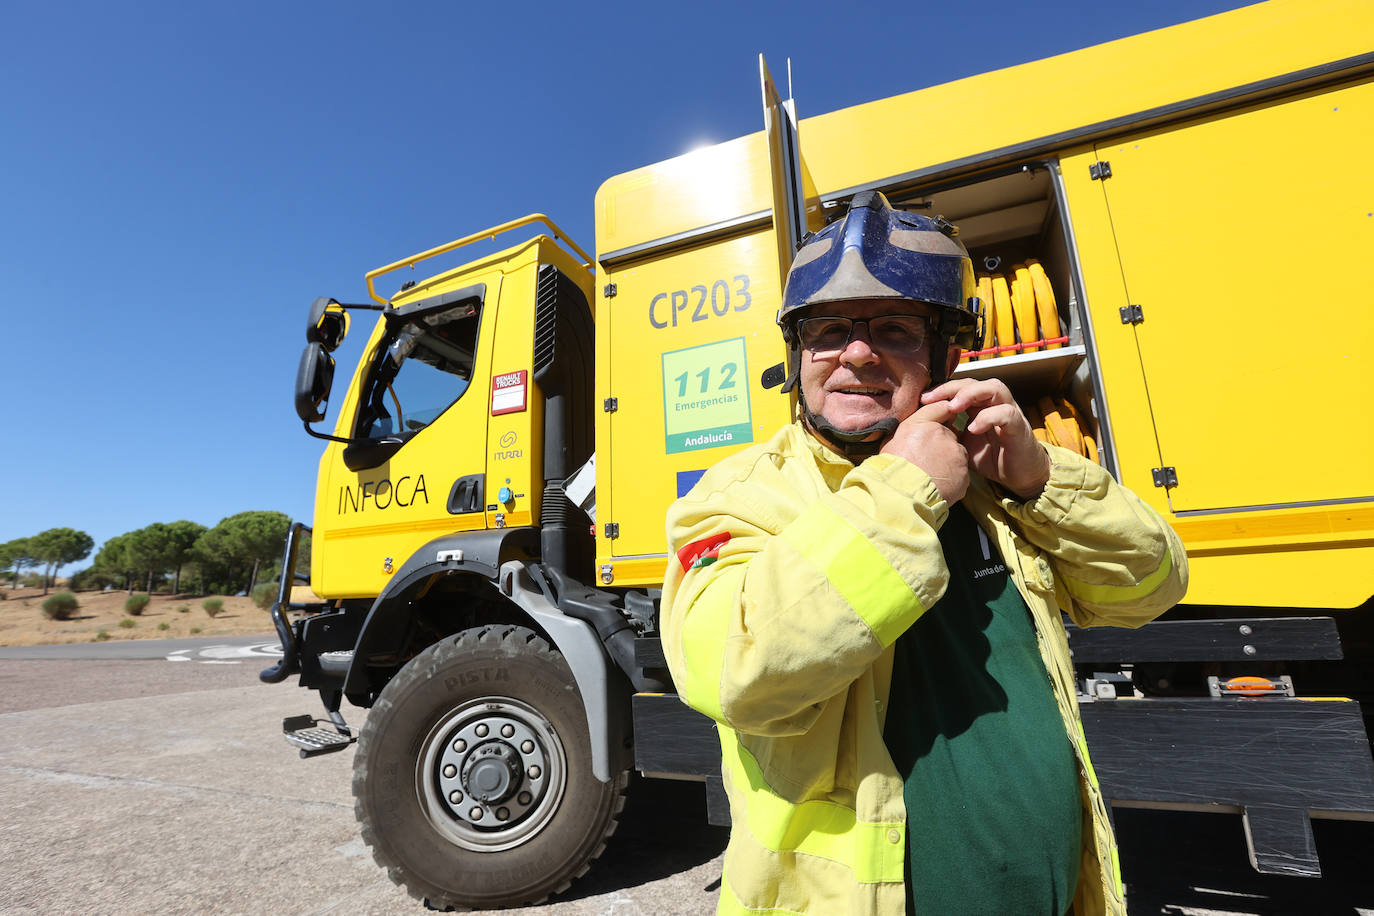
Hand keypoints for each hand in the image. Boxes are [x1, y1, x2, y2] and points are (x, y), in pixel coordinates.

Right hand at [880, 400, 969, 504]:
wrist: (901, 496)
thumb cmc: (891, 469)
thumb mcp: (892, 440)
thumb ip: (909, 429)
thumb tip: (912, 428)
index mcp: (923, 424)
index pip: (940, 408)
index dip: (940, 415)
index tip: (937, 424)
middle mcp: (943, 434)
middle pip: (949, 434)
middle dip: (942, 444)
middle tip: (926, 459)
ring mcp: (956, 454)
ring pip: (956, 455)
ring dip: (948, 462)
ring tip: (930, 474)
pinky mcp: (964, 473)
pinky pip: (960, 474)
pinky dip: (952, 479)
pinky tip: (937, 484)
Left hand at [919, 378, 1049, 500]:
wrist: (1018, 476)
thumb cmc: (992, 457)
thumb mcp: (963, 444)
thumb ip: (949, 432)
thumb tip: (922, 427)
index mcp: (979, 406)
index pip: (960, 387)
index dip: (942, 390)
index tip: (922, 399)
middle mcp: (995, 404)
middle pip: (974, 382)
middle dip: (951, 387)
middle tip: (932, 399)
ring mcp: (1008, 412)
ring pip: (994, 388)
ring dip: (971, 394)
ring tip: (954, 407)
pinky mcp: (1019, 426)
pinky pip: (1006, 413)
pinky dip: (988, 417)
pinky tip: (973, 428)